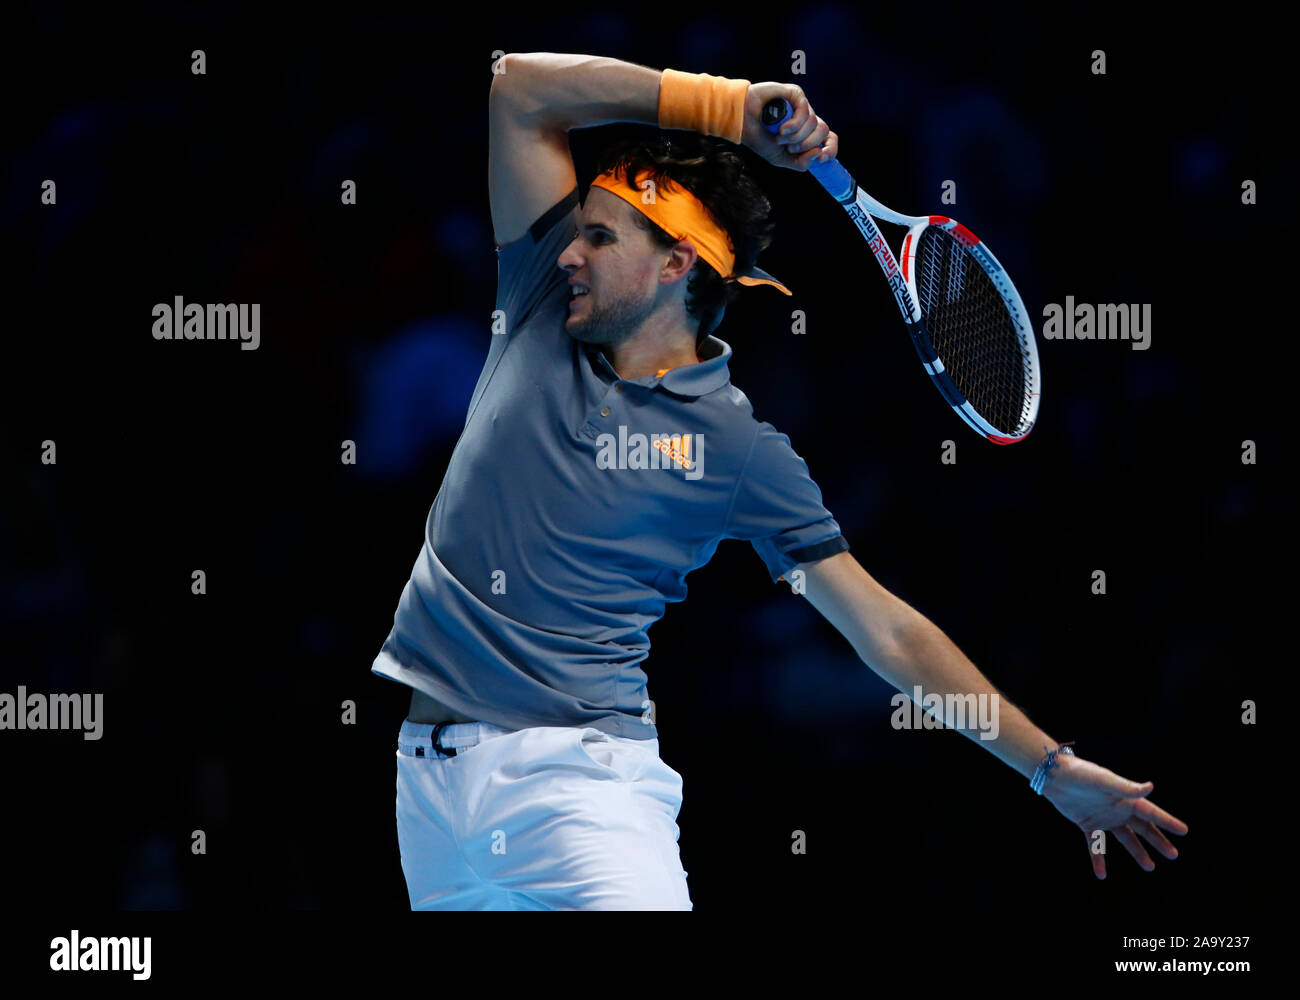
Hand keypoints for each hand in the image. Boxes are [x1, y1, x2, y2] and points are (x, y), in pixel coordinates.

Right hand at [740, 82, 838, 170]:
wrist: (742, 123)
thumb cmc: (759, 138)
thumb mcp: (780, 159)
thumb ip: (801, 163)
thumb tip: (818, 153)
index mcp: (806, 133)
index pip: (829, 138)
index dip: (831, 148)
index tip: (822, 158)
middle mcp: (806, 118)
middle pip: (823, 131)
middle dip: (806, 144)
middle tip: (789, 148)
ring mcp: (801, 105)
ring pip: (814, 123)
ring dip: (796, 136)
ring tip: (779, 136)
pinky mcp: (795, 94)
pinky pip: (805, 110)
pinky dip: (794, 124)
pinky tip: (782, 129)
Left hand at [1042, 752, 1188, 878]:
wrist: (1054, 776)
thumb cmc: (1081, 774)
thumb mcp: (1104, 781)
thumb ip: (1126, 787)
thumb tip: (1150, 787)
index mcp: (1125, 798)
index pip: (1151, 812)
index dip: (1167, 822)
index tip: (1184, 831)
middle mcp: (1117, 809)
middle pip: (1143, 828)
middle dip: (1158, 841)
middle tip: (1173, 855)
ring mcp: (1103, 817)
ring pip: (1125, 838)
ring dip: (1136, 852)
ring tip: (1149, 866)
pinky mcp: (1087, 824)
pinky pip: (1095, 845)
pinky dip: (1098, 859)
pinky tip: (1101, 874)